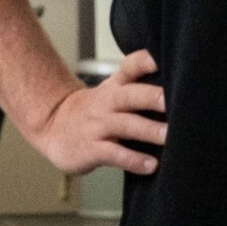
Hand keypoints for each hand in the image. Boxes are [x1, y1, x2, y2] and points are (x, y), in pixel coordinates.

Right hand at [30, 48, 165, 176]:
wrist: (51, 127)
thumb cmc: (93, 110)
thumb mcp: (110, 90)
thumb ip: (136, 80)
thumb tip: (175, 79)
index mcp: (114, 87)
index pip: (129, 68)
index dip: (143, 61)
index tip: (159, 59)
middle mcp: (106, 103)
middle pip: (129, 95)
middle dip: (151, 97)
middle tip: (173, 102)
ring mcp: (97, 126)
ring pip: (125, 125)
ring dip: (149, 131)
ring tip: (169, 137)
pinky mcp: (91, 150)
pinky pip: (114, 154)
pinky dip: (133, 160)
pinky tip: (151, 166)